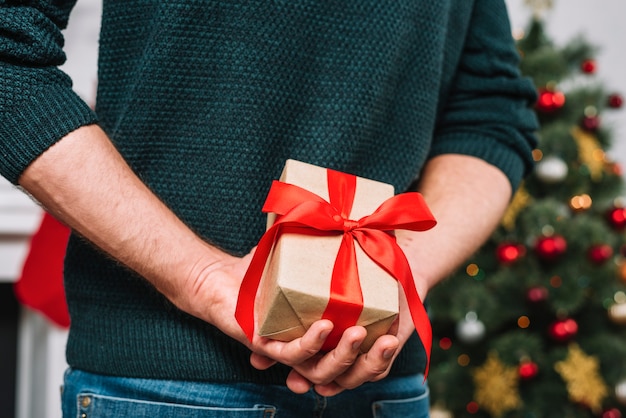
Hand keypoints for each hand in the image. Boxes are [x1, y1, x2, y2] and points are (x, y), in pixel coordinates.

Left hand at [177, 249, 395, 393]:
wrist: (215, 275)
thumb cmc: (259, 271)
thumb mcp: (300, 260)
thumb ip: (324, 255)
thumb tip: (355, 235)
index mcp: (321, 337)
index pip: (358, 359)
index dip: (379, 357)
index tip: (397, 336)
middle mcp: (305, 350)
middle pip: (347, 372)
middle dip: (371, 361)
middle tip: (388, 341)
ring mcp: (285, 350)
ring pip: (323, 370)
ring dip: (344, 356)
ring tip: (359, 335)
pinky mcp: (263, 344)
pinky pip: (291, 352)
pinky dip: (309, 343)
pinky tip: (324, 327)